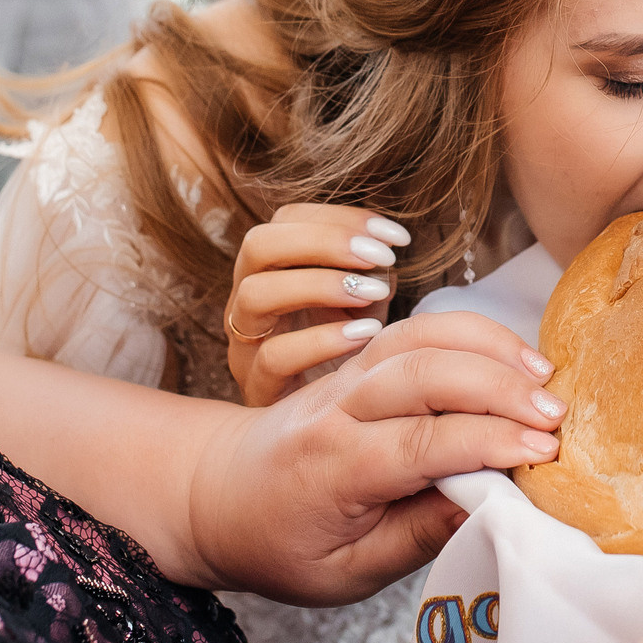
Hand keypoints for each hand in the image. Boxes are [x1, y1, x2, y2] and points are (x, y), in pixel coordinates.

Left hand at [190, 310, 563, 603]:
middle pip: (422, 374)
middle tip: (557, 416)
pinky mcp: (358, 359)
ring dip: (488, 347)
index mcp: (330, 469)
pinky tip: (511, 354)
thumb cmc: (284, 544)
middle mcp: (335, 409)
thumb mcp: (343, 573)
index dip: (487, 443)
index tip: (544, 453)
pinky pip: (415, 329)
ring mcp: (345, 374)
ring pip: (420, 336)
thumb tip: (487, 508)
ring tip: (545, 377)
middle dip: (498, 389)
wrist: (218, 494)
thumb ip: (413, 539)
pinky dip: (468, 331)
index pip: (419, 443)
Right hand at [225, 205, 408, 407]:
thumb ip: (371, 268)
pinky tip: (365, 336)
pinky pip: (274, 356)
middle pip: (260, 245)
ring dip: (320, 286)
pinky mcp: (255, 386)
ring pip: (256, 295)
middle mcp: (249, 297)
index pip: (288, 218)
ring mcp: (245, 341)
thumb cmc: (347, 347)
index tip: (396, 236)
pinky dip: (322, 341)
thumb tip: (390, 243)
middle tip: (381, 256)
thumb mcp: (362, 299)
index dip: (341, 217)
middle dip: (325, 242)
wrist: (320, 424)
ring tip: (376, 292)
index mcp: (272, 268)